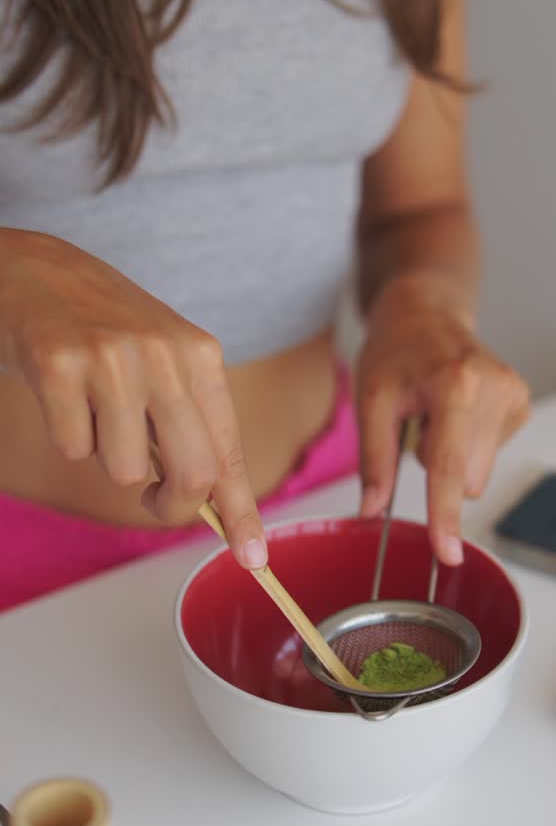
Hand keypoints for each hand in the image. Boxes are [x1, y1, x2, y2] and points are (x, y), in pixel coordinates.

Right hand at [0, 229, 266, 567]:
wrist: (32, 268)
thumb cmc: (101, 323)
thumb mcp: (162, 356)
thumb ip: (188, 418)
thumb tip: (210, 498)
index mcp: (200, 354)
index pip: (229, 448)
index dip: (243, 510)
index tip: (253, 557)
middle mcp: (165, 354)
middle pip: (193, 474)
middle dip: (172, 505)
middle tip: (153, 497)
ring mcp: (112, 359)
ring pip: (126, 471)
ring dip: (106, 457)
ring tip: (93, 408)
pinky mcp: (59, 366)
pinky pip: (74, 449)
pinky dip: (66, 436)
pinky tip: (62, 394)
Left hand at [356, 272, 529, 564]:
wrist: (427, 311)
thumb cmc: (396, 350)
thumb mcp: (371, 399)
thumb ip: (373, 459)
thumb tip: (371, 510)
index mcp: (456, 385)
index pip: (449, 466)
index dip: (445, 514)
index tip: (446, 552)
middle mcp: (495, 388)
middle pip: (464, 476)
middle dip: (436, 465)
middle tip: (417, 422)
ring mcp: (515, 395)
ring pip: (478, 471)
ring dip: (452, 454)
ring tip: (436, 412)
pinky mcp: (522, 403)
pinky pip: (490, 454)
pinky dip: (467, 443)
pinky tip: (456, 411)